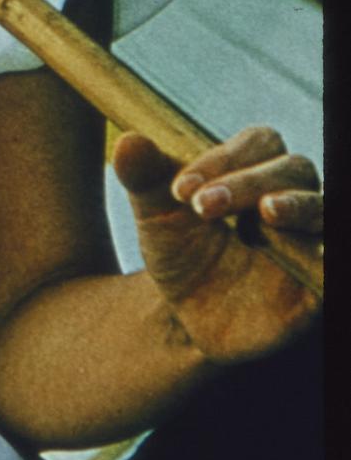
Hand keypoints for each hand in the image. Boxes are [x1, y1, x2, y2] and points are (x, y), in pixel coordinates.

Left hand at [114, 125, 321, 365]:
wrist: (187, 318)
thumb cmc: (179, 253)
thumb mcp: (155, 214)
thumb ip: (143, 175)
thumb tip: (128, 141)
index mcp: (255, 170)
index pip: (259, 143)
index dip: (222, 159)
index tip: (180, 188)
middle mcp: (291, 198)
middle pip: (293, 169)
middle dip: (247, 181)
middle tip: (203, 206)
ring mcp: (310, 239)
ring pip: (322, 207)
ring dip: (296, 204)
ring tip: (265, 211)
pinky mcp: (319, 283)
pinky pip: (333, 263)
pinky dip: (327, 254)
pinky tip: (314, 252)